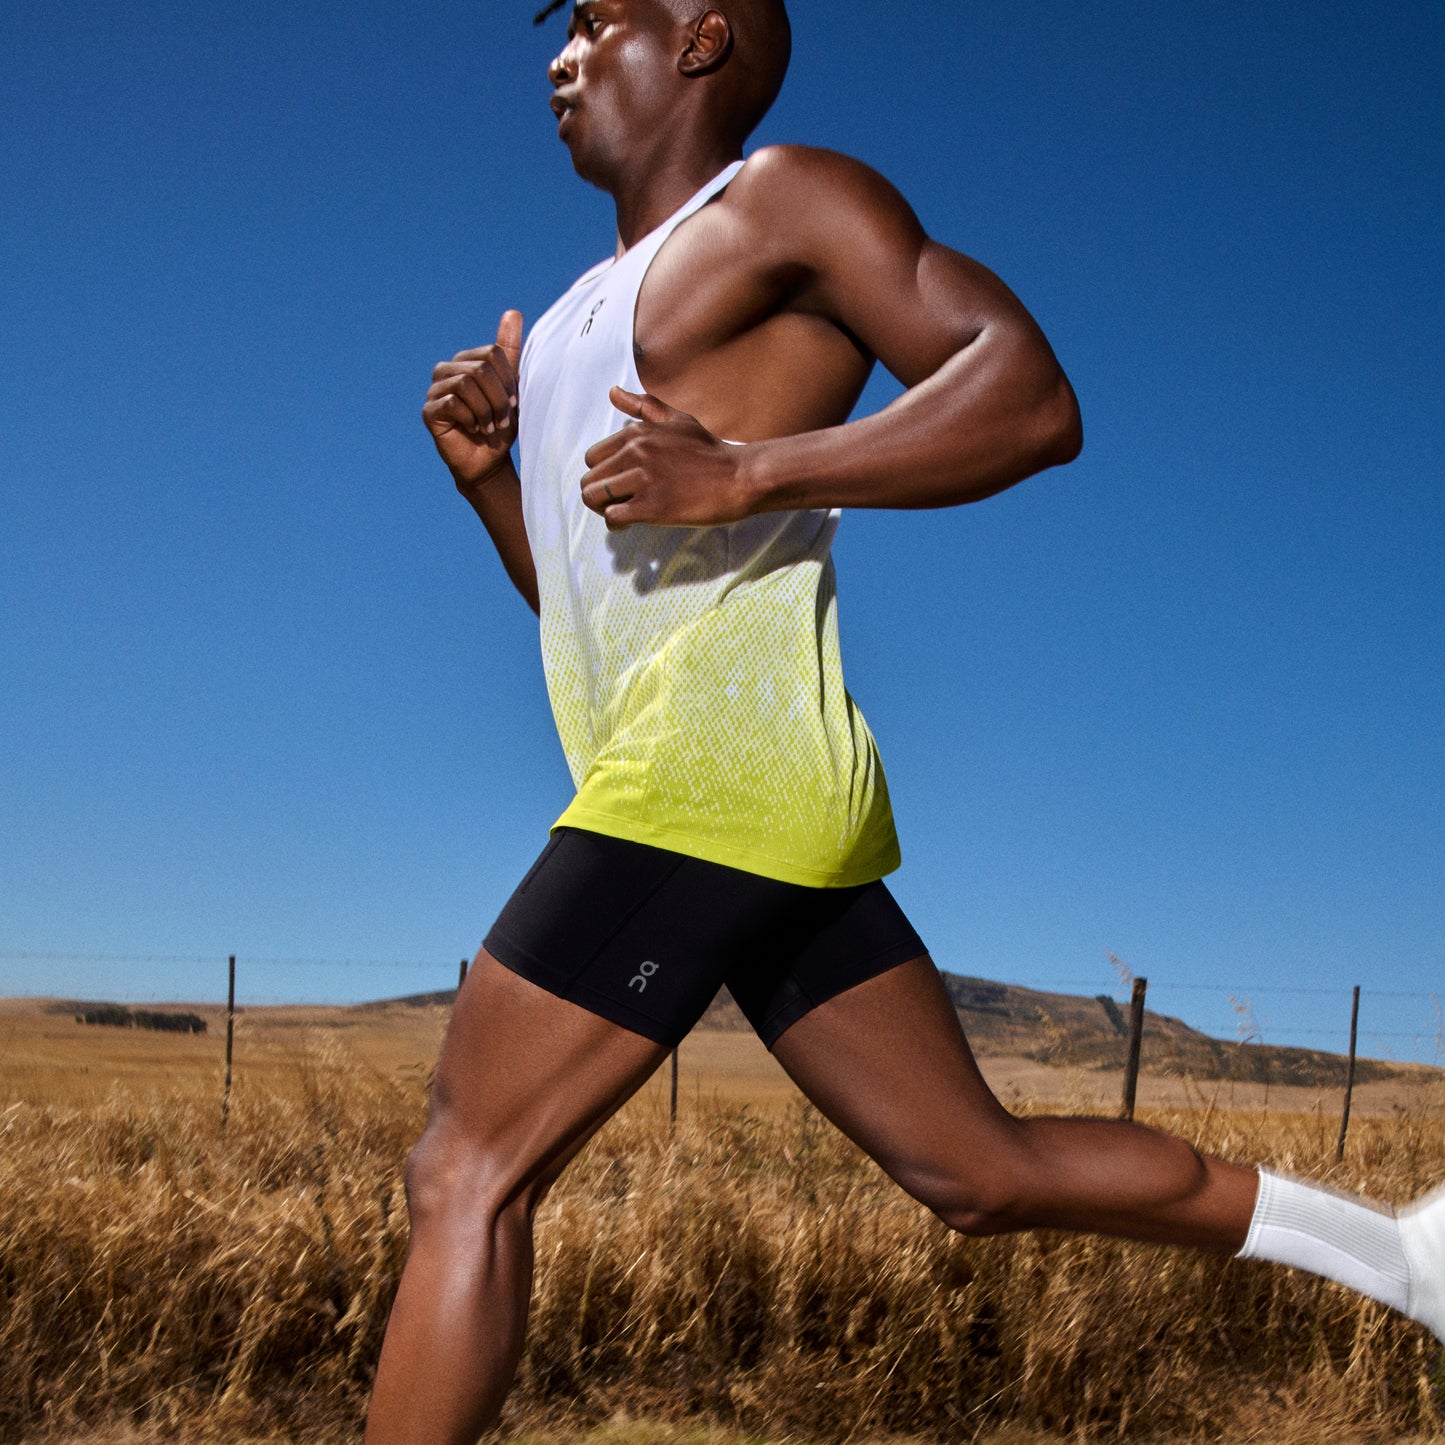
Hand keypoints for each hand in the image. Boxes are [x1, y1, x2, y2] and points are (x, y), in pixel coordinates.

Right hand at [422, 311, 522, 490]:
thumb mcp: (512, 388)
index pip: (493, 353)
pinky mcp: (429, 410)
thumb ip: (510, 352)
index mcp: (467, 360)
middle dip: (499, 398)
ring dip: (487, 410)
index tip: (514, 402)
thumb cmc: (500, 424)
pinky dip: (471, 418)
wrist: (488, 460)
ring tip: (490, 426)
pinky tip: (473, 428)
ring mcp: (435, 389)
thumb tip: (513, 312)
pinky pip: (453, 402)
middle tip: (503, 419)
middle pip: (480, 368)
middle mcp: (447, 370)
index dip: (508, 380)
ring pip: (466, 383)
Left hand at [580, 387, 752, 529]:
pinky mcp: (652, 506)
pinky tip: (632, 523)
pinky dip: (617, 524)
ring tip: (624, 512)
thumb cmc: (710, 451)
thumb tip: (613, 392)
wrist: (739, 477)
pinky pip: (612, 517)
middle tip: (621, 502)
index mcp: (636, 433)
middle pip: (589, 480)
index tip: (621, 483)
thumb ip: (644, 406)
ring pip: (594, 498)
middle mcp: (635, 452)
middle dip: (600, 494)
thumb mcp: (677, 419)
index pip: (592, 457)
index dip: (603, 474)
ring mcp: (643, 479)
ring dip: (605, 510)